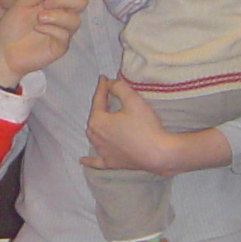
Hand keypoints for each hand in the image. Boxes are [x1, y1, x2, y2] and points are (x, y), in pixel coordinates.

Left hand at [0, 0, 84, 88]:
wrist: (4, 50)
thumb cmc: (12, 27)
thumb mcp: (22, 3)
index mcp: (56, 2)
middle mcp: (63, 15)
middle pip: (82, 1)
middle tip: (47, 2)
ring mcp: (63, 31)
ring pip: (75, 20)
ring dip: (57, 15)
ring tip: (40, 17)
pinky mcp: (60, 46)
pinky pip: (64, 35)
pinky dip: (51, 28)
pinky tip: (38, 28)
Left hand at [82, 76, 232, 176]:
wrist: (158, 153)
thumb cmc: (145, 126)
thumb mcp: (133, 100)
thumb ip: (119, 87)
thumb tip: (109, 83)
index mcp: (97, 120)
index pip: (98, 100)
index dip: (102, 87)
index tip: (104, 78)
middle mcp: (95, 137)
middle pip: (95, 118)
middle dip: (100, 106)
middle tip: (107, 96)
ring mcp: (102, 151)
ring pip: (94, 136)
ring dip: (96, 127)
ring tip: (101, 119)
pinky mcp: (111, 163)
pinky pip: (96, 161)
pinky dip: (89, 160)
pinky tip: (82, 160)